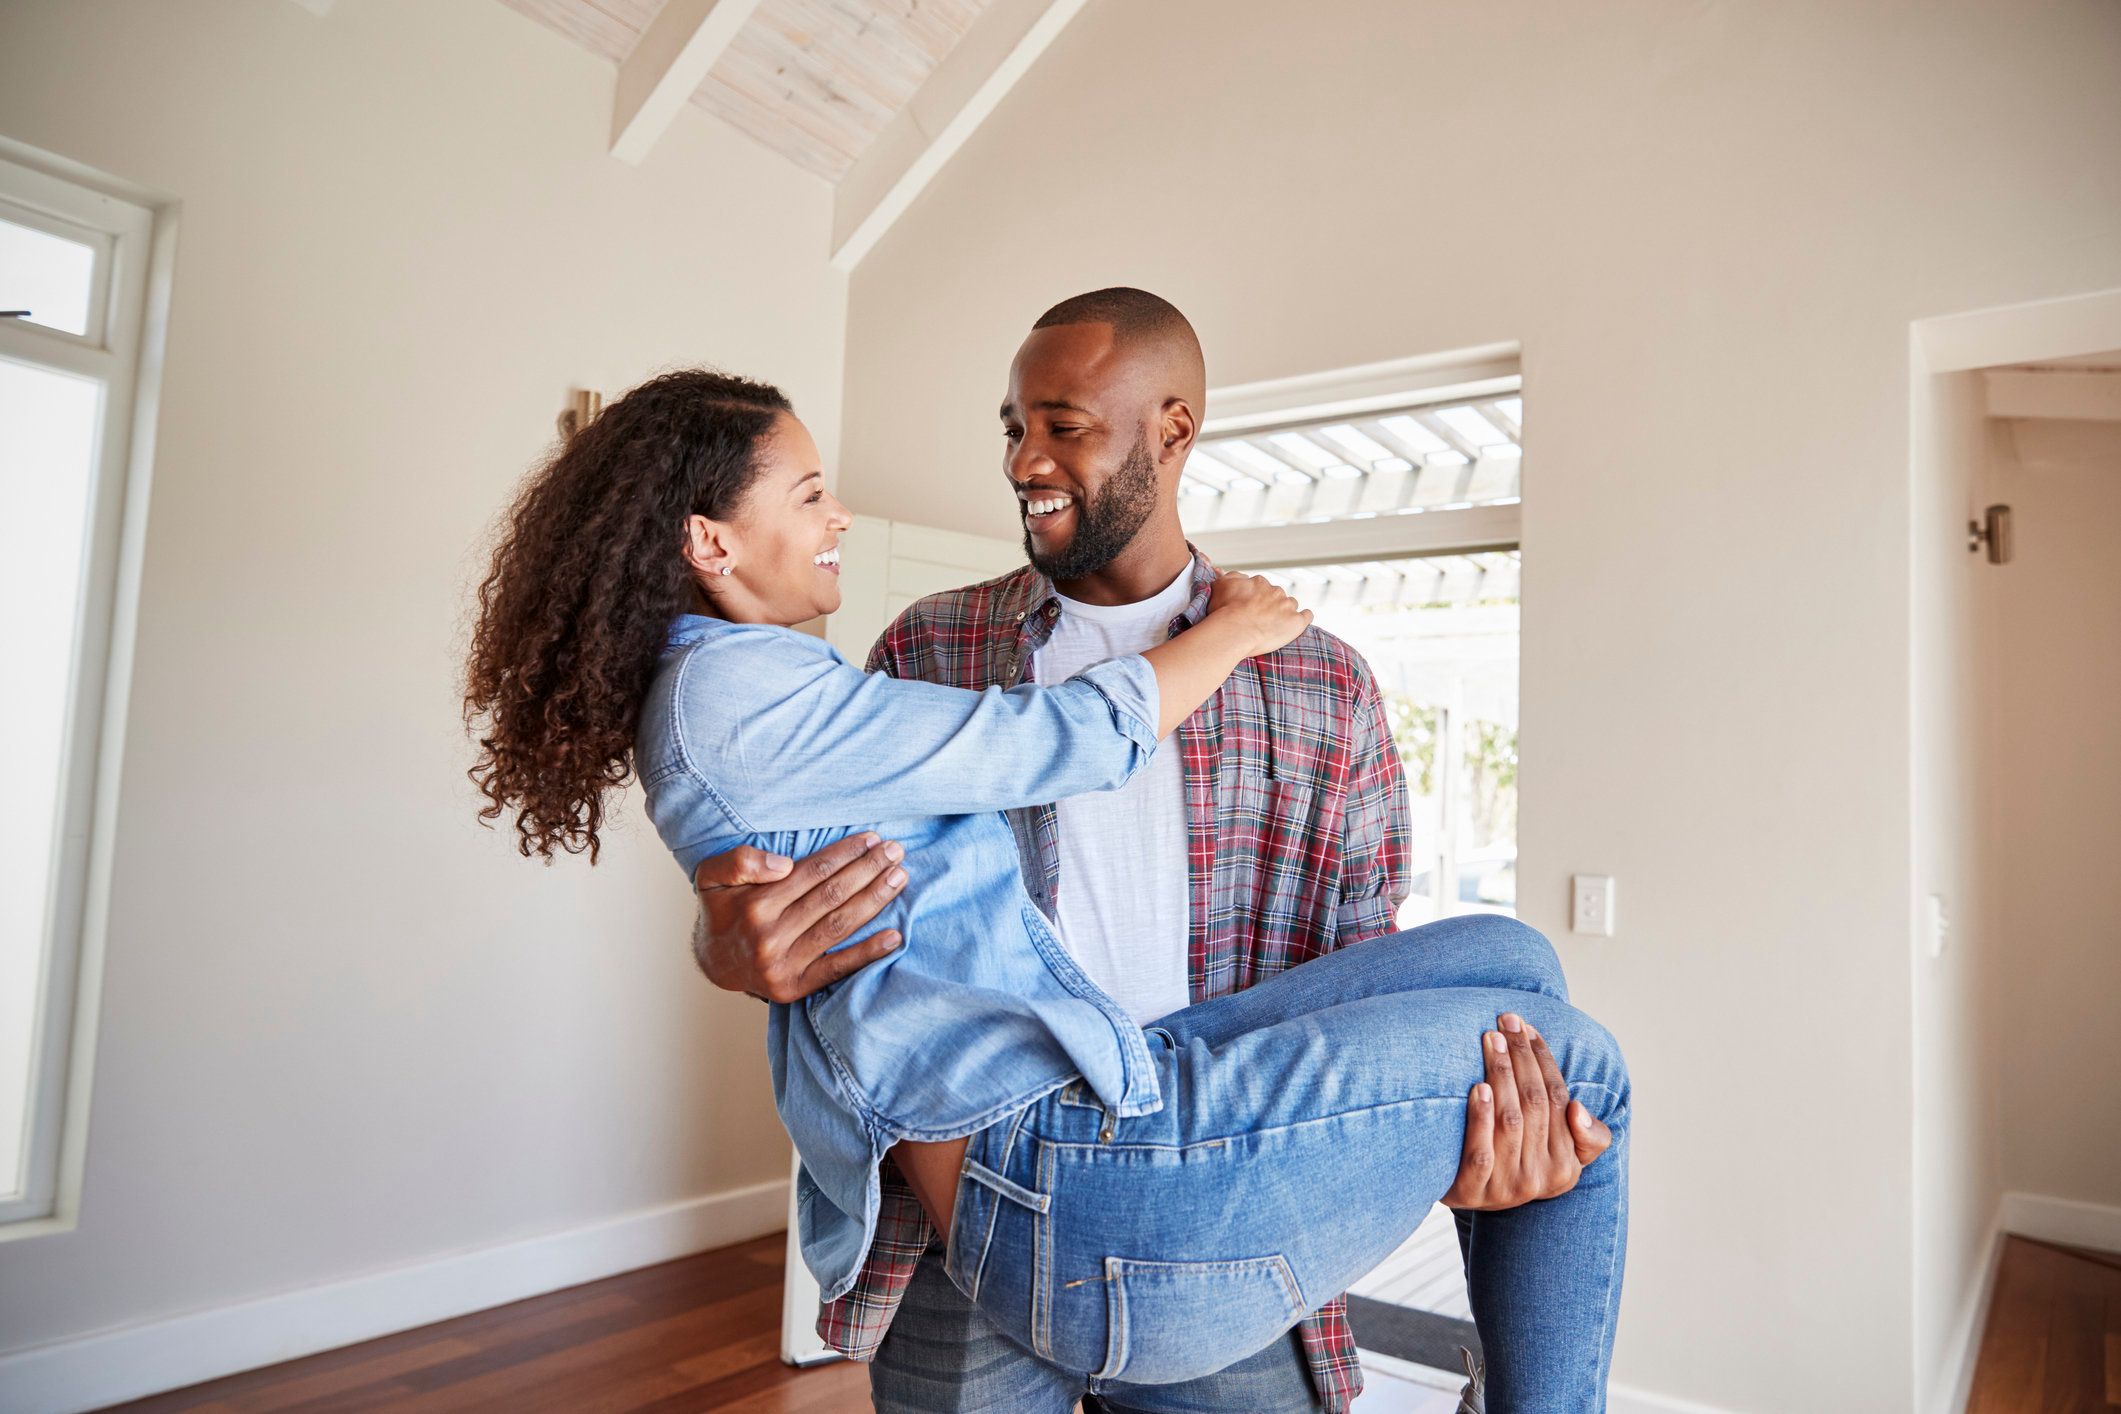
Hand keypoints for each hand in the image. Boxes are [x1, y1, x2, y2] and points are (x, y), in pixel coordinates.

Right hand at [691, 833, 906, 1002]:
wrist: (712, 963)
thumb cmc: (721, 911)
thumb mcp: (712, 876)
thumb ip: (740, 862)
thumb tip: (782, 865)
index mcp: (754, 904)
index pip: (812, 872)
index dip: (844, 854)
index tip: (870, 839)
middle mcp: (770, 935)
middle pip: (831, 896)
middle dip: (867, 870)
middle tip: (894, 851)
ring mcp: (783, 964)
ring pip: (839, 925)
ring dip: (874, 899)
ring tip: (899, 877)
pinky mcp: (795, 987)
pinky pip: (837, 968)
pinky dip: (868, 953)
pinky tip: (894, 937)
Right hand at [1204, 572, 1311, 657]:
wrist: (1235, 630)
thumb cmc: (1225, 611)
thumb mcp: (1220, 585)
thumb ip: (1228, 576)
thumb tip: (1228, 571)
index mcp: (1259, 582)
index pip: (1261, 586)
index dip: (1256, 597)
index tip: (1249, 607)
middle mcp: (1275, 591)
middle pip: (1277, 595)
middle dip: (1271, 604)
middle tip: (1260, 617)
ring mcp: (1288, 605)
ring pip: (1291, 604)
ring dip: (1286, 611)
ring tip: (1276, 623)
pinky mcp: (1296, 621)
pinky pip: (1306, 616)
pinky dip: (1304, 617)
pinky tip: (1299, 621)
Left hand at [1441, 1011, 1612, 1210]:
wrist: (1470, 1196)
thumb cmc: (1518, 1160)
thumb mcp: (1561, 1152)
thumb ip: (1587, 1136)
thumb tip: (1576, 1109)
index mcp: (1566, 1166)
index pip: (1559, 1100)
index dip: (1544, 1061)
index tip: (1528, 1028)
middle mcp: (1541, 1178)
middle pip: (1535, 1104)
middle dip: (1521, 1057)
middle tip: (1506, 1022)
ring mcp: (1507, 1187)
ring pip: (1510, 1120)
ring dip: (1502, 1074)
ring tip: (1492, 1040)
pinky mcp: (1474, 1192)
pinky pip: (1481, 1151)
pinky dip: (1481, 1117)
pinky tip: (1478, 1087)